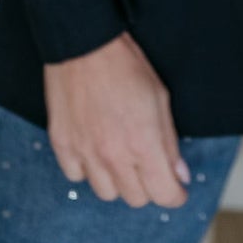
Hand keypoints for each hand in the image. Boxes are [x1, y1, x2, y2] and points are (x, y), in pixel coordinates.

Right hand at [43, 31, 190, 208]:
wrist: (83, 43)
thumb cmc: (124, 64)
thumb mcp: (160, 98)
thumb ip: (169, 142)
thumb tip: (179, 173)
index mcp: (143, 144)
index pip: (164, 195)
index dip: (175, 194)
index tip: (176, 188)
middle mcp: (114, 155)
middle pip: (137, 199)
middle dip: (148, 185)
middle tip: (147, 163)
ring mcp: (85, 152)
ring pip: (107, 193)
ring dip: (117, 180)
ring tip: (118, 155)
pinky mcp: (63, 145)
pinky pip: (76, 176)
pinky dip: (87, 169)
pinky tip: (93, 149)